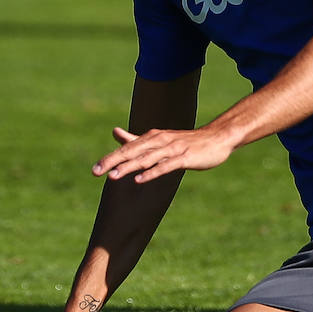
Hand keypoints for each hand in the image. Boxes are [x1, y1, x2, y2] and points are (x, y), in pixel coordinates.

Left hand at [93, 125, 233, 183]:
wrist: (217, 137)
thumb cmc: (187, 141)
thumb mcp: (159, 138)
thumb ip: (136, 138)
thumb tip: (115, 132)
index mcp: (153, 137)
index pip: (128, 148)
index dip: (111, 158)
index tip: (94, 169)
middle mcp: (160, 141)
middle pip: (133, 152)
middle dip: (114, 162)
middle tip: (96, 172)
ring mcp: (172, 149)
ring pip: (147, 159)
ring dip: (129, 167)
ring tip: (113, 176)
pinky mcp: (184, 158)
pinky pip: (165, 166)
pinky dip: (152, 172)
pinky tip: (140, 179)